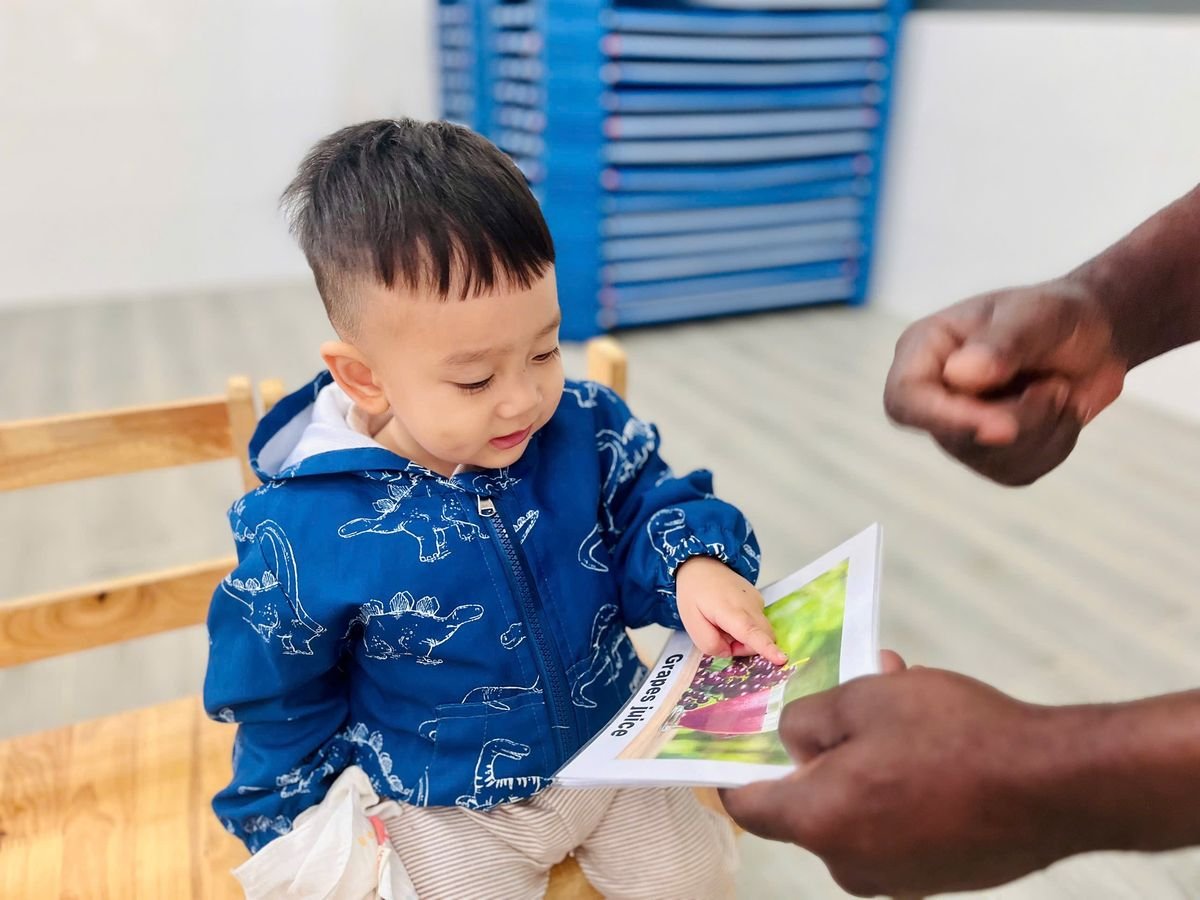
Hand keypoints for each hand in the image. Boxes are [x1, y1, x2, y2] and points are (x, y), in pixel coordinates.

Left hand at [674, 557, 785, 663]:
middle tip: (719, 634)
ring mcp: (757, 601)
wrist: (701, 564)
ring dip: (743, 636)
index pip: (753, 634)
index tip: (782, 659)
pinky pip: (758, 623)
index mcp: (731, 613)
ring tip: (722, 621)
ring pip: (760, 631)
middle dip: (743, 647)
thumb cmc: (694, 593)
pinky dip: (746, 626)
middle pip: (761, 638)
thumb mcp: (691, 623)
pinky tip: (729, 614)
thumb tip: (729, 651)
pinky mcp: (759, 599)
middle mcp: (750, 606)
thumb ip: (709, 643)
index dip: (767, 649)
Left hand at [721, 667, 1089, 896]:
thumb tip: (793, 739)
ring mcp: (896, 878)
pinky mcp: (934, 877)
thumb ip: (810, 719)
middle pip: (808, 801)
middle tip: (846, 696)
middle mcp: (849, 862)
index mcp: (819, 820)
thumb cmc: (955, 736)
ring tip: (898, 700)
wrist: (1056, 786)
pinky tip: (930, 741)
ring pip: (856, 806)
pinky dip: (896, 786)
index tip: (729, 745)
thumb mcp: (866, 699)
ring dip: (864, 758)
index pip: (749, 805)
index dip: (734, 770)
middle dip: (821, 747)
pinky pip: (894, 824)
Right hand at [883, 279, 1126, 484]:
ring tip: (1061, 389)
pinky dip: (1055, 446)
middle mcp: (933, 393)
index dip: (942, 419)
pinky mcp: (991, 455)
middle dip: (1018, 420)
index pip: (905, 399)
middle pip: (954, 438)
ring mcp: (958, 428)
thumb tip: (960, 376)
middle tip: (1060, 388)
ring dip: (1043, 430)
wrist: (1095, 336)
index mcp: (924, 349)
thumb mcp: (1039, 314)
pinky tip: (1063, 412)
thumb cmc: (1058, 314)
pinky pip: (1017, 472)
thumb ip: (1002, 342)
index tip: (1001, 426)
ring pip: (990, 460)